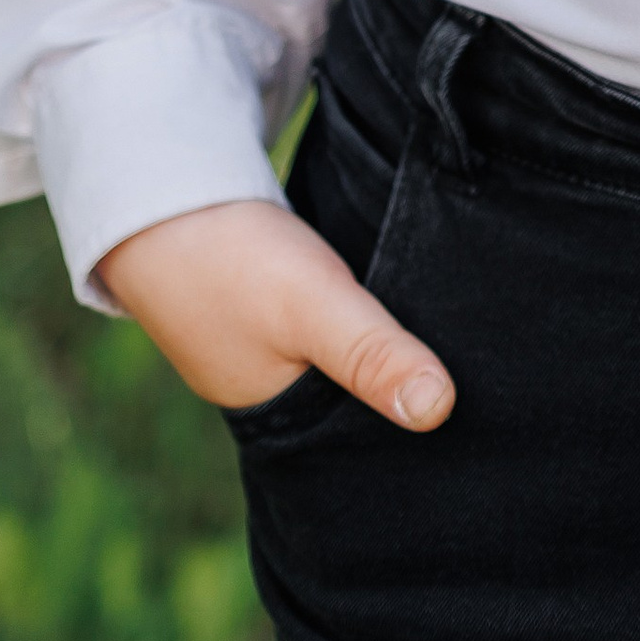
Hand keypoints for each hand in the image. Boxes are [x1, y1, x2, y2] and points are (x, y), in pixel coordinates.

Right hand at [97, 197, 456, 427]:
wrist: (158, 190)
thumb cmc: (231, 258)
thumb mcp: (313, 306)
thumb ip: (372, 354)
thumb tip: (440, 411)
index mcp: (278, 422)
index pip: (362, 449)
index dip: (413, 437)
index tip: (478, 422)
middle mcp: (274, 393)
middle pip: (358, 405)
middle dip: (408, 388)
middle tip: (481, 375)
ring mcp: (268, 347)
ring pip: (346, 360)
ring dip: (386, 345)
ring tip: (458, 336)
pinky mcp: (273, 302)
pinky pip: (331, 322)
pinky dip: (360, 312)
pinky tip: (401, 293)